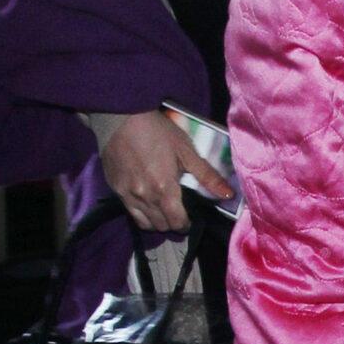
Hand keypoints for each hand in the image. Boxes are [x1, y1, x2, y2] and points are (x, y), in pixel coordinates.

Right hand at [100, 109, 232, 233]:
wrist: (120, 118)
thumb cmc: (157, 131)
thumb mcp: (186, 150)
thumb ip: (207, 176)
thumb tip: (228, 195)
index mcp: (164, 189)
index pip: (177, 223)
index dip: (186, 224)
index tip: (190, 218)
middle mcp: (144, 197)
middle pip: (161, 226)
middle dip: (173, 223)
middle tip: (179, 211)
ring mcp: (127, 195)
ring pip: (145, 223)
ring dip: (157, 221)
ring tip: (164, 208)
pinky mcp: (115, 190)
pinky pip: (130, 212)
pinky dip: (141, 214)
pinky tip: (148, 201)